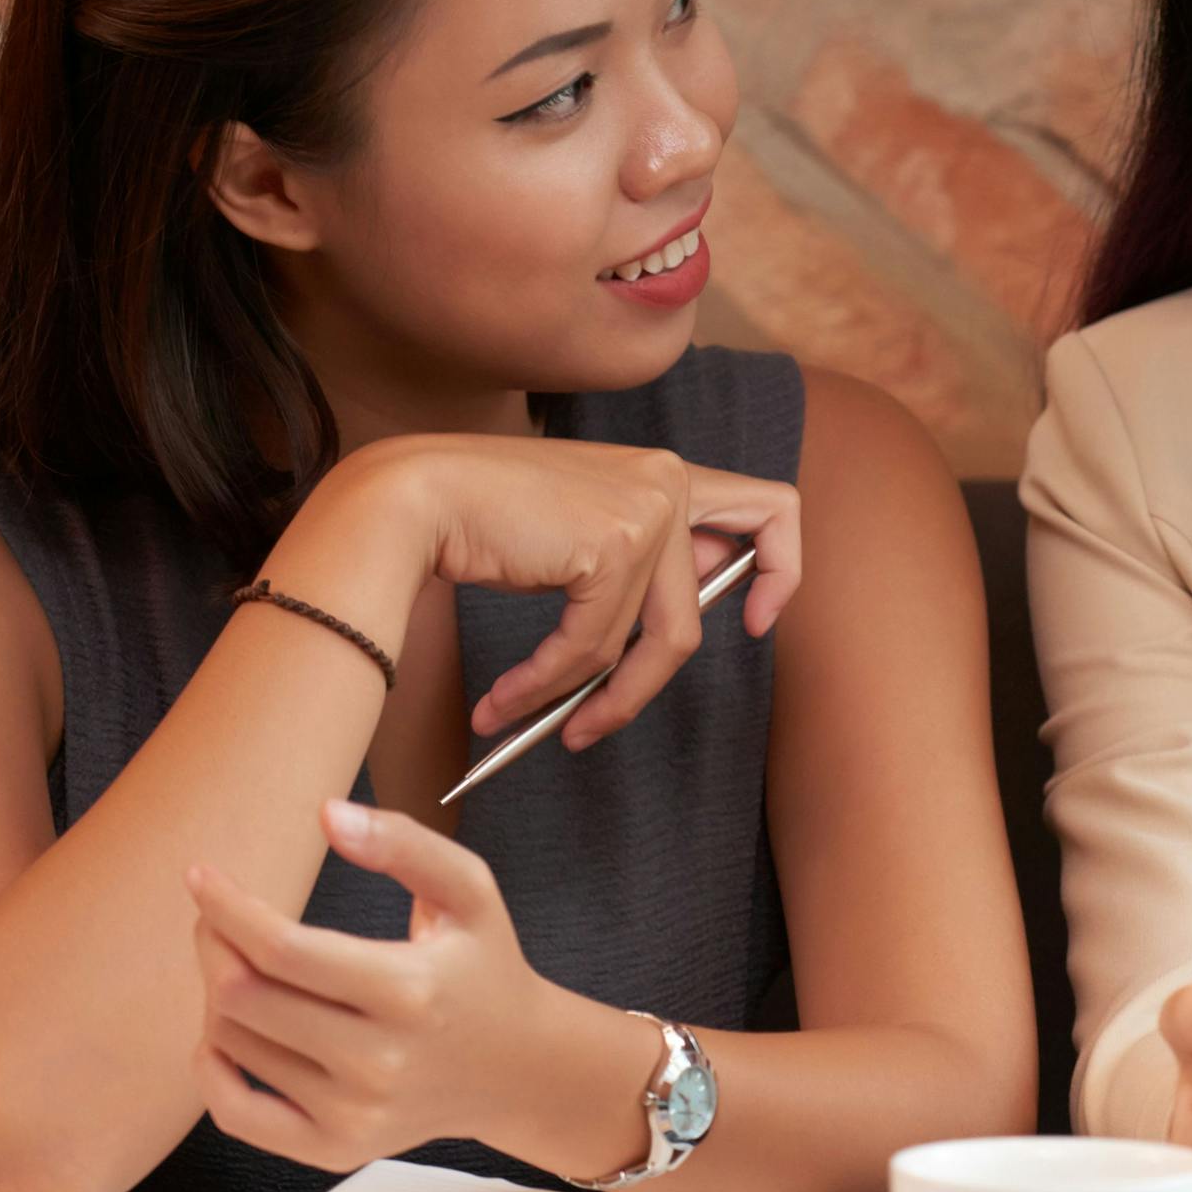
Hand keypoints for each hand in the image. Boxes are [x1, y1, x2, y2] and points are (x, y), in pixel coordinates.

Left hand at [184, 800, 644, 1174]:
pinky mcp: (334, 1148)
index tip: (201, 878)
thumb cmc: (483, 967)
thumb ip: (404, 843)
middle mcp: (380, 1061)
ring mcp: (354, 1113)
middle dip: (213, 946)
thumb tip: (325, 814)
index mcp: (411, 990)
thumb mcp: (468, 890)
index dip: (228, 908)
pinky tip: (223, 1034)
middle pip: (244, 998)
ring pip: (234, 1045)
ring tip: (247, 969)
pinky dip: (212, 1067)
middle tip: (216, 918)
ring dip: (221, 995)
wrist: (517, 1068)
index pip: (283, 950)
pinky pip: (236, 1113)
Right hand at [289, 435, 804, 751]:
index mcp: (665, 471)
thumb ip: (637, 563)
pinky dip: (546, 684)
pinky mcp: (614, 545)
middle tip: (599, 720)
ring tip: (523, 715)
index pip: (771, 508)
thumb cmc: (479, 518)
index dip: (783, 568)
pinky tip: (503, 698)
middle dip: (653, 676)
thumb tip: (681, 626)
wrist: (408, 496)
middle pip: (703, 605)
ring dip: (588, 694)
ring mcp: (647, 510)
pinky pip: (594, 647)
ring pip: (650, 642)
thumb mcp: (579, 529)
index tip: (756, 620)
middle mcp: (668, 480)